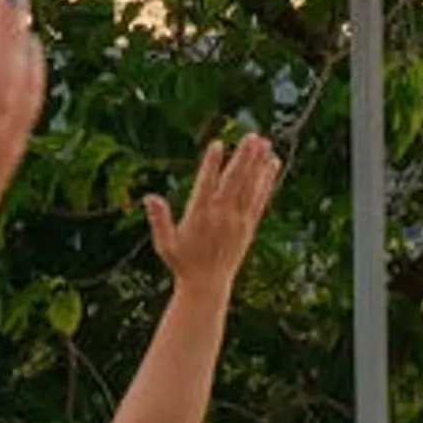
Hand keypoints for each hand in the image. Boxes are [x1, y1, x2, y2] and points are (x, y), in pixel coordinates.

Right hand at [146, 128, 280, 292]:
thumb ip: (159, 219)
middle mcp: (221, 217)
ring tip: (265, 142)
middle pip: (234, 182)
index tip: (217, 144)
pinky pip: (260, 200)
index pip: (206, 186)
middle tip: (252, 136)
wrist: (207, 285)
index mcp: (199, 217)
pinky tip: (273, 163)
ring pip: (250, 188)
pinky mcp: (249, 226)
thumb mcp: (165, 243)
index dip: (211, 165)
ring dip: (258, 164)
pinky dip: (267, 181)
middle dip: (243, 159)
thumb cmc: (182, 262)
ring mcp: (238, 221)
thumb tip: (149, 197)